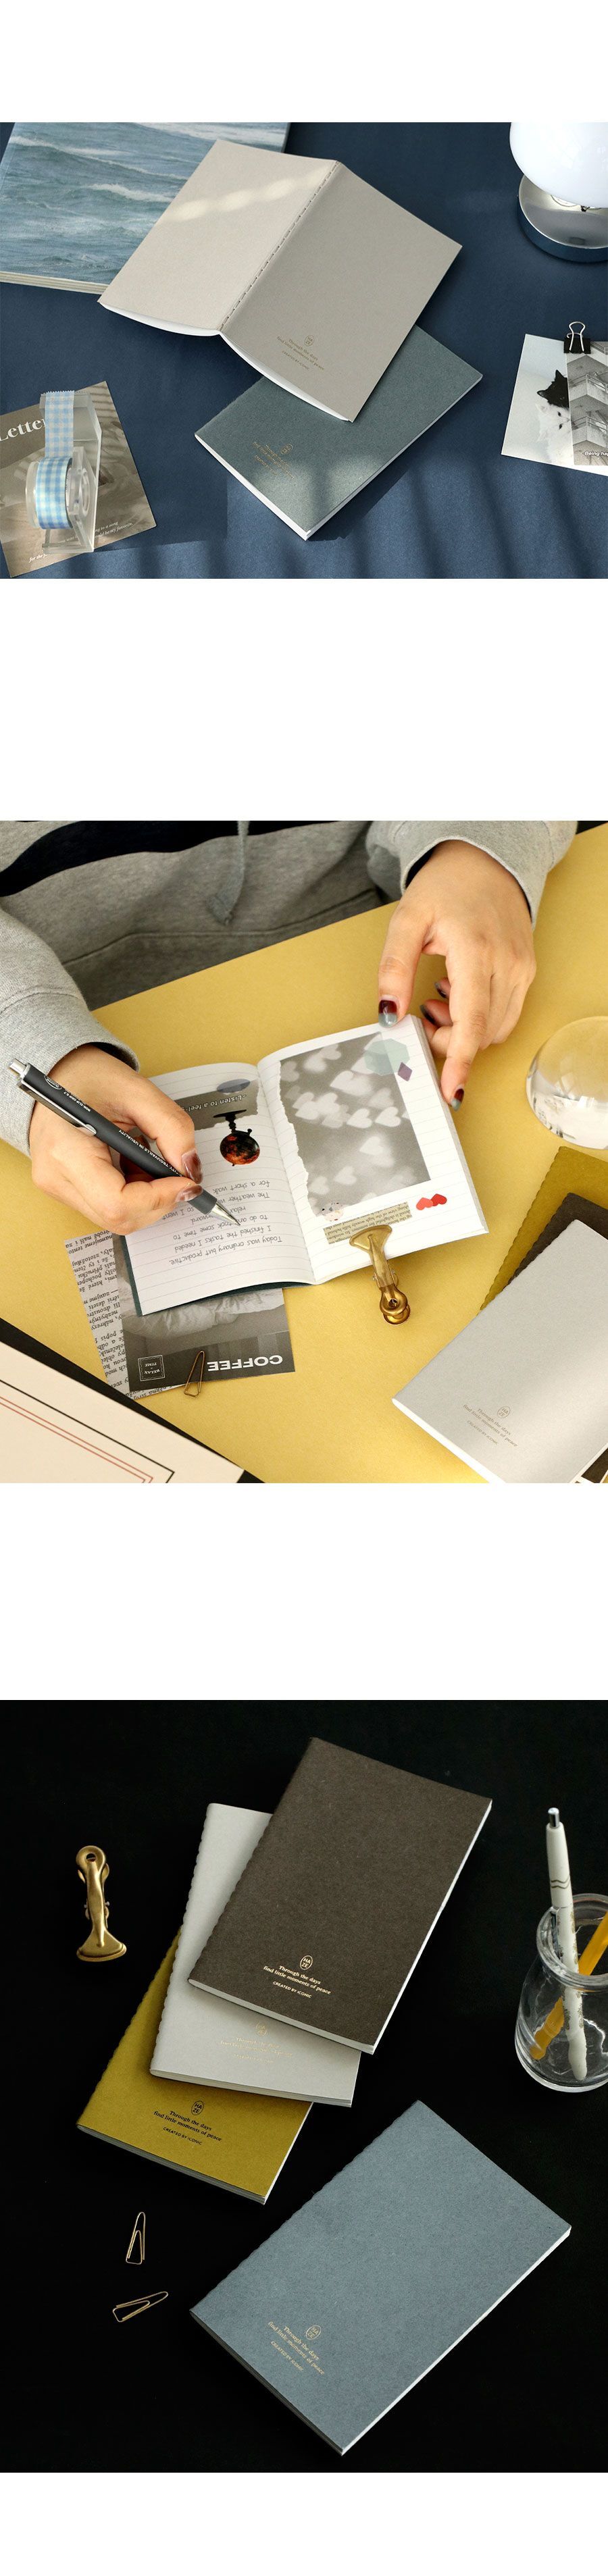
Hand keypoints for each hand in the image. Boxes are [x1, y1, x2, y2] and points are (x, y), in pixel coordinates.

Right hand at [29, 1046, 202, 1231]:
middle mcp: (57, 1177)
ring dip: (146, 1195)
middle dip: (157, 1199)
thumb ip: (172, 1129)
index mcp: (67, 1152)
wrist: (58, 1076)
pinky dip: (133, 1191)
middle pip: (119, 1218)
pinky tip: (131, 1162)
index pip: (117, 1204)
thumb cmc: (88, 1078)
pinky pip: (108, 1206)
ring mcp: (58, 1187)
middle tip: (171, 1168)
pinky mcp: (65, 1190)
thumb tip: (190, 1169)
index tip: (184, 1181)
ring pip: (117, 1217)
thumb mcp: (138, 1092)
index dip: (159, 1198)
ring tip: (144, 1155)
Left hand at [377, 843, 535, 1101]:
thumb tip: (386, 1014)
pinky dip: (479, 1018)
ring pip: (495, 1028)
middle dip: (448, 1040)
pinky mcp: (526, 971)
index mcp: (475, 949)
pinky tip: (458, 994)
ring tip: (438, 999)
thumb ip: (394, 968)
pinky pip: (505, 1014)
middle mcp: (506, 963)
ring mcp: (521, 969)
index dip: (458, 1060)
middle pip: (481, 1031)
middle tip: (423, 1016)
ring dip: (463, 1030)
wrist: (484, 863)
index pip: (470, 1020)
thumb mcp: (407, 920)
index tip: (450, 1090)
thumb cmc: (446, 887)